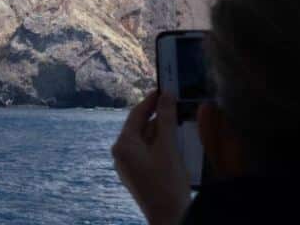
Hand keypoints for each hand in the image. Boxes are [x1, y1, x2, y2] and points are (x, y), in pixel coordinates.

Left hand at [112, 90, 189, 224]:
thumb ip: (166, 119)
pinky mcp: (137, 175)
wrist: (169, 218)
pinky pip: (147, 153)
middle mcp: (120, 154)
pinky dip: (160, 145)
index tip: (163, 88)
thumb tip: (166, 94)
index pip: (136, 114)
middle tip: (175, 104)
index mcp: (123, 145)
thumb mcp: (168, 147)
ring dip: (161, 132)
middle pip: (140, 127)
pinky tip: (175, 143)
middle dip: (158, 117)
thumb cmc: (168, 184)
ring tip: (179, 122)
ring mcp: (127, 166)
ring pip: (145, 140)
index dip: (151, 100)